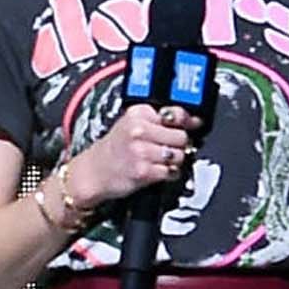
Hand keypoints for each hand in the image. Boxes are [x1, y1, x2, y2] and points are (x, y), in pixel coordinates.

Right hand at [66, 106, 196, 207]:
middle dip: (178, 145)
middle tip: (167, 148)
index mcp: (138, 114)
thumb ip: (160, 120)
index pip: (175, 113)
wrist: (93, 172)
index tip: (191, 125)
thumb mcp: (132, 124)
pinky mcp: (143, 171)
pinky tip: (157, 171)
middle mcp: (138, 130)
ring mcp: (141, 151)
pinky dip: (168, 174)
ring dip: (174, 161)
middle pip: (181, 136)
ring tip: (159, 161)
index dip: (186, 122)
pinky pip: (171, 172)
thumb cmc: (114, 149)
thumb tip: (195, 120)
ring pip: (178, 155)